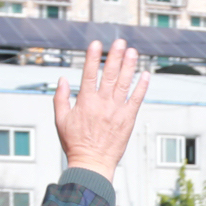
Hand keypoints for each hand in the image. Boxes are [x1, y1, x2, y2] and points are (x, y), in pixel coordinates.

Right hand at [51, 40, 148, 175]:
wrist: (92, 164)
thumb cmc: (75, 143)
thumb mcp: (60, 120)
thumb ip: (61, 98)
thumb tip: (63, 79)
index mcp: (85, 101)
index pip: (88, 73)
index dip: (92, 57)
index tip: (96, 43)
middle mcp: (102, 103)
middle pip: (109, 74)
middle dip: (115, 56)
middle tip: (120, 42)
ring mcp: (116, 110)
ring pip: (124, 83)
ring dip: (129, 66)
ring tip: (133, 52)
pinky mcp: (128, 119)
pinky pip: (136, 99)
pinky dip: (141, 87)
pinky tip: (145, 75)